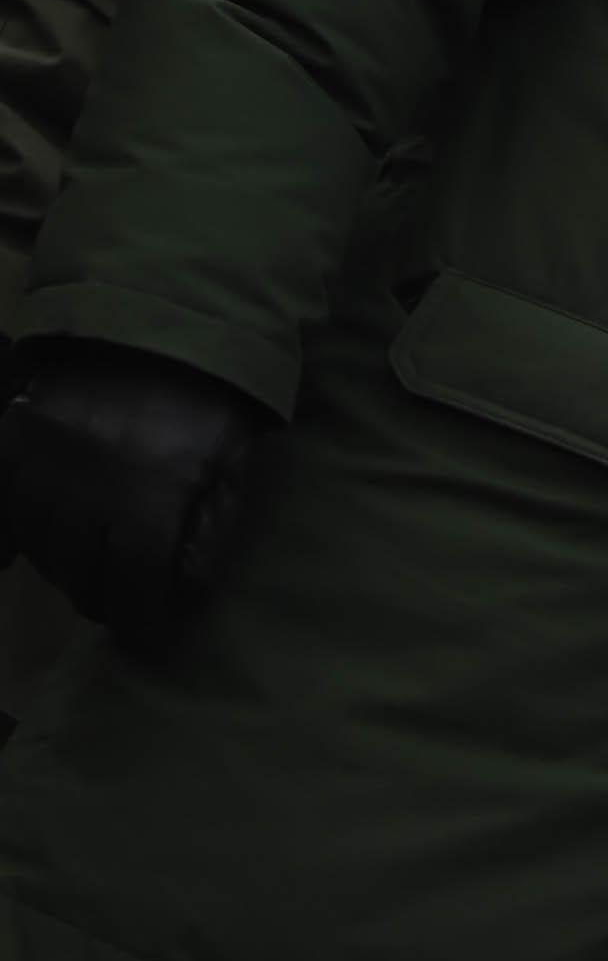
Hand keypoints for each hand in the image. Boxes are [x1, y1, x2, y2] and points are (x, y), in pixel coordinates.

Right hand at [0, 345, 272, 644]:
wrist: (155, 325)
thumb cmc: (209, 402)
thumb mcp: (232, 466)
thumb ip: (212, 527)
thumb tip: (185, 587)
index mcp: (148, 499)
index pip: (133, 584)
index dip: (140, 619)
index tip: (148, 635)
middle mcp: (86, 488)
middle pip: (78, 570)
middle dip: (100, 597)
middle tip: (116, 607)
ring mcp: (41, 462)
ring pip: (36, 541)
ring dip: (59, 567)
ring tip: (82, 576)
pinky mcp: (13, 436)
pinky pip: (0, 501)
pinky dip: (6, 534)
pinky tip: (11, 556)